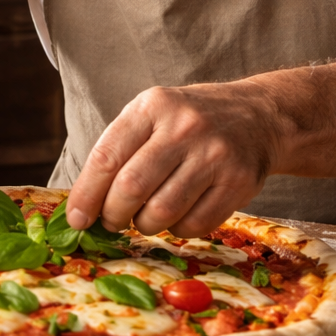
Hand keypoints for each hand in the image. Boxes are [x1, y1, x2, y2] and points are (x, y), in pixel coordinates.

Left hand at [65, 82, 276, 238]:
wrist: (258, 116)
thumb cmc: (189, 122)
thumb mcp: (152, 116)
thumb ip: (119, 151)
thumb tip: (83, 206)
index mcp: (153, 106)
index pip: (107, 157)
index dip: (86, 194)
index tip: (76, 219)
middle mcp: (185, 127)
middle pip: (132, 187)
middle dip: (113, 215)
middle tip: (112, 222)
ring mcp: (215, 154)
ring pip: (162, 212)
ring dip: (144, 226)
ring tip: (144, 218)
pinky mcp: (239, 182)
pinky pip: (195, 224)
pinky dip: (178, 230)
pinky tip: (177, 216)